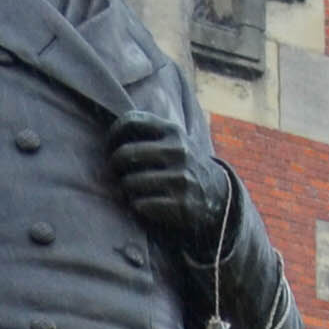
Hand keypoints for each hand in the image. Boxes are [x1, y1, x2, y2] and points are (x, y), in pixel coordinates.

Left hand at [108, 103, 226, 256]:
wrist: (219, 195)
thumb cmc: (185, 165)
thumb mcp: (175, 139)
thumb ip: (149, 131)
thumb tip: (112, 134)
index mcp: (172, 131)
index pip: (130, 122)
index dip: (113, 134)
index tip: (110, 146)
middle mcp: (177, 152)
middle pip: (125, 154)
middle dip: (114, 165)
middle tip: (115, 172)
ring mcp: (180, 179)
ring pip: (131, 182)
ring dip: (125, 188)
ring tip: (129, 190)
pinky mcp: (181, 205)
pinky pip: (142, 205)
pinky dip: (137, 205)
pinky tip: (142, 204)